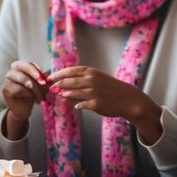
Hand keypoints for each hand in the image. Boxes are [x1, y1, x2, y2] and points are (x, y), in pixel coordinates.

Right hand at [1, 61, 47, 138]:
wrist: (23, 109)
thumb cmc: (32, 94)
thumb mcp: (39, 85)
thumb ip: (43, 79)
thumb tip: (51, 78)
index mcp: (20, 67)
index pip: (29, 64)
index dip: (38, 70)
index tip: (46, 78)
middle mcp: (12, 71)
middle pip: (23, 67)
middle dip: (35, 75)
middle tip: (43, 83)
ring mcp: (7, 80)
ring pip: (22, 79)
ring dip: (34, 88)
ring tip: (40, 96)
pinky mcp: (5, 89)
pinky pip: (18, 88)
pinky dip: (27, 93)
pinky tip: (31, 98)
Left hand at [48, 66, 162, 143]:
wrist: (127, 98)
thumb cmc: (110, 87)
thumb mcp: (98, 78)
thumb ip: (83, 79)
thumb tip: (66, 83)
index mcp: (91, 72)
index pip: (70, 71)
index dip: (58, 74)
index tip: (49, 77)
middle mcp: (91, 81)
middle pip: (69, 81)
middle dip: (57, 84)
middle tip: (50, 87)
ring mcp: (93, 92)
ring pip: (73, 93)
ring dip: (64, 94)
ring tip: (60, 95)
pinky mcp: (95, 104)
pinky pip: (81, 104)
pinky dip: (76, 105)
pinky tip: (75, 105)